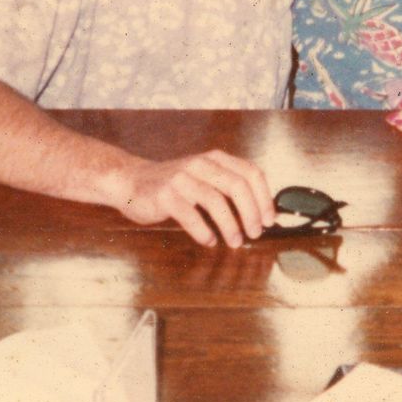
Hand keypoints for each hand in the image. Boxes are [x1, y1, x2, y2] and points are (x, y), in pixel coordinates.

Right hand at [108, 150, 273, 246]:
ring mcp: (182, 178)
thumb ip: (227, 186)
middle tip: (255, 233)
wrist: (132, 181)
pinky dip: (204, 231)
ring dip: (230, 226)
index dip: (264, 197)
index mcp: (215, 159)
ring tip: (235, 242)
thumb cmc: (174, 185)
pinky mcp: (165, 195)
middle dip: (251, 213)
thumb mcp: (204, 176)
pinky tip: (209, 241)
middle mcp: (200, 164)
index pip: (251, 172)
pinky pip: (190, 215)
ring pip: (216, 201)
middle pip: (237, 186)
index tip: (269, 219)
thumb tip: (260, 213)